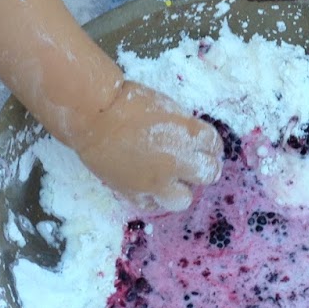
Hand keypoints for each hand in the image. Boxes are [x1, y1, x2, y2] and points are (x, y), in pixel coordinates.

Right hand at [74, 80, 222, 211]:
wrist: (94, 116)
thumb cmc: (127, 102)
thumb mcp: (166, 107)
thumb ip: (183, 125)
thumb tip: (191, 140)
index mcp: (187, 134)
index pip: (214, 144)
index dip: (210, 145)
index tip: (203, 146)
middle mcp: (177, 161)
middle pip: (208, 173)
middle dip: (203, 167)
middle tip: (193, 164)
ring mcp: (156, 181)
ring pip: (184, 198)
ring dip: (181, 188)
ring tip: (172, 180)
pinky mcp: (135, 193)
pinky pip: (154, 205)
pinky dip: (154, 198)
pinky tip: (150, 188)